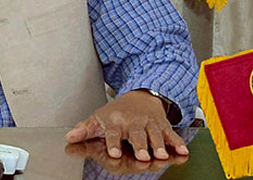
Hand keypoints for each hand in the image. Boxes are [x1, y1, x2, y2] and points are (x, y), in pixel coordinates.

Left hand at [65, 90, 188, 161]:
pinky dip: (177, 144)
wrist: (140, 95)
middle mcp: (133, 122)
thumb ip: (85, 131)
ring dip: (159, 146)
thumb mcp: (99, 119)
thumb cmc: (117, 112)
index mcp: (116, 122)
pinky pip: (171, 135)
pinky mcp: (163, 126)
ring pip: (155, 136)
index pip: (113, 134)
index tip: (113, 153)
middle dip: (140, 146)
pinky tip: (182, 152)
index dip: (113, 143)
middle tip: (143, 157)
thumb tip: (69, 138)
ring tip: (161, 156)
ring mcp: (149, 124)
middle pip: (137, 135)